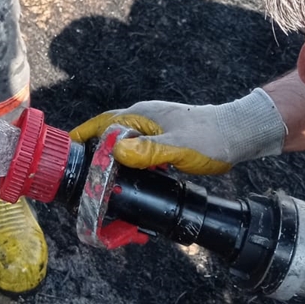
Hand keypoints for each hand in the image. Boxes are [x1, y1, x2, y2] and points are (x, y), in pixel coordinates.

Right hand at [69, 88, 286, 174]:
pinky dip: (130, 168)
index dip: (82, 138)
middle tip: (83, 179)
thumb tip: (116, 153)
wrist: (238, 134)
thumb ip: (148, 151)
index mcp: (140, 117)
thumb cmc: (211, 137)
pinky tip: (132, 184)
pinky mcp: (161, 142)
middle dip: (94, 156)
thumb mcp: (178, 147)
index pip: (101, 125)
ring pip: (123, 148)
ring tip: (103, 187)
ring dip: (112, 164)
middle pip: (108, 137)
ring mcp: (152, 131)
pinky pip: (138, 155)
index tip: (65, 152)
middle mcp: (142, 121)